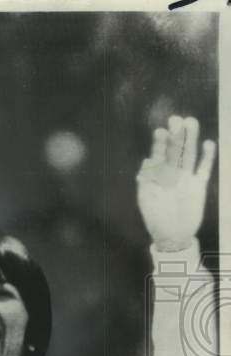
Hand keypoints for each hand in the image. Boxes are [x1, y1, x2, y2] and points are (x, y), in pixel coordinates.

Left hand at [136, 115, 215, 251]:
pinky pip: (204, 169)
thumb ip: (146, 180)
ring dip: (190, 140)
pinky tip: (208, 143)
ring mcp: (186, 178)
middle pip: (175, 151)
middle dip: (176, 136)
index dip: (159, 144)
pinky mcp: (199, 186)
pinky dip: (207, 157)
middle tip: (176, 119)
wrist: (172, 236)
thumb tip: (146, 161)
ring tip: (191, 122)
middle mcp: (171, 174)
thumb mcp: (146, 199)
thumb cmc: (155, 218)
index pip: (158, 156)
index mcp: (156, 176)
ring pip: (189, 155)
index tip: (160, 130)